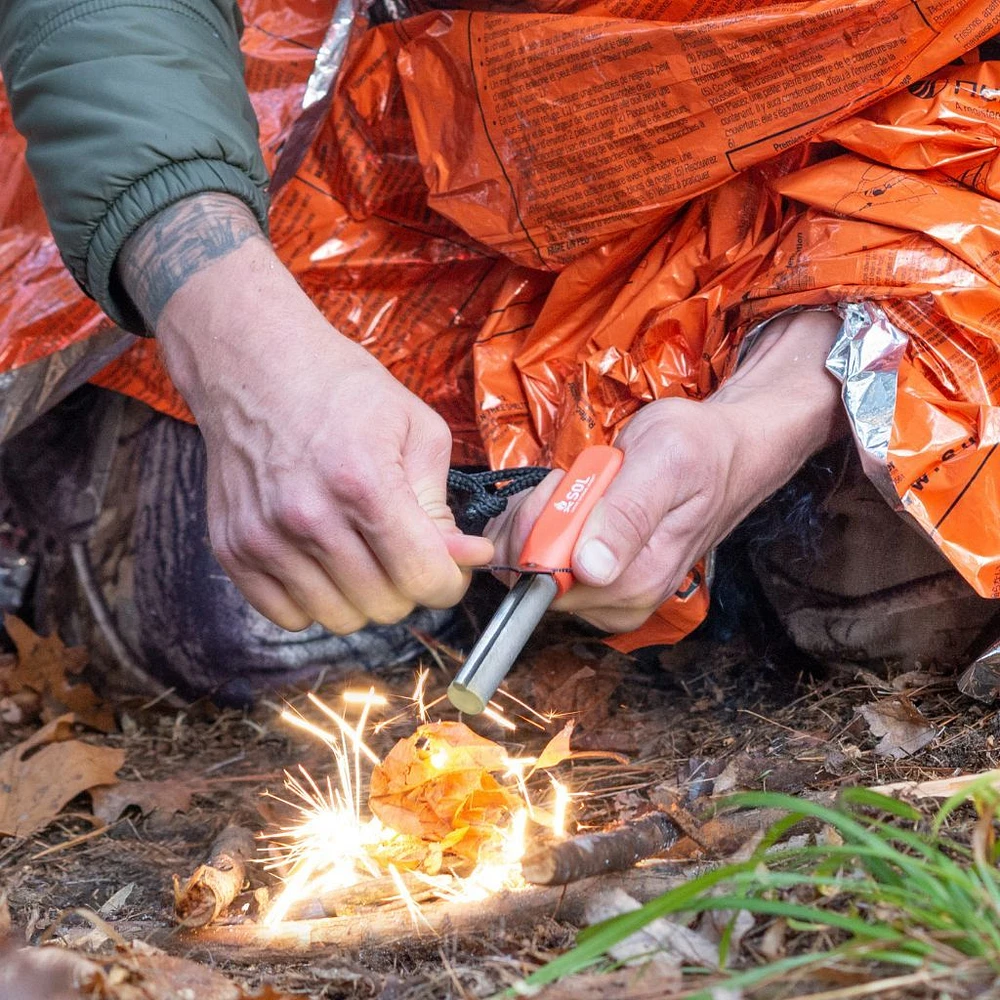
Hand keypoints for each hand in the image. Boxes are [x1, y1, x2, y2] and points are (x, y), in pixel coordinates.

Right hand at [118, 194, 492, 631]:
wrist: (255, 364)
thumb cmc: (342, 390)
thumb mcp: (416, 428)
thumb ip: (442, 503)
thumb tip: (466, 557)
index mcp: (363, 482)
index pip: (421, 577)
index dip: (449, 582)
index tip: (450, 569)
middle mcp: (308, 517)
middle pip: (384, 605)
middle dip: (408, 586)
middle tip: (405, 552)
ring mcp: (264, 537)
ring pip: (339, 618)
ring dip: (363, 596)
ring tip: (364, 553)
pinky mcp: (232, 548)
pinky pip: (288, 616)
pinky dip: (315, 601)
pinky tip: (324, 562)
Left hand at [488, 309, 845, 632]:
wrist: (725, 452)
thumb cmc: (699, 450)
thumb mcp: (664, 463)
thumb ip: (628, 514)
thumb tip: (592, 568)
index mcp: (638, 581)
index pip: (547, 579)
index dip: (538, 529)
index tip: (562, 485)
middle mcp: (622, 600)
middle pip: (532, 578)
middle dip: (535, 520)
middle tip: (571, 479)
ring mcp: (608, 593)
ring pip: (531, 570)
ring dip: (538, 519)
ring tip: (578, 486)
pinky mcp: (597, 581)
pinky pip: (541, 562)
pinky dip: (540, 524)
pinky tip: (569, 500)